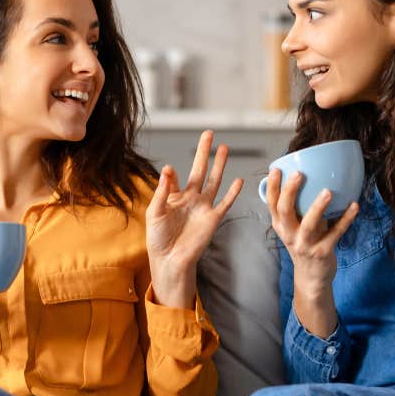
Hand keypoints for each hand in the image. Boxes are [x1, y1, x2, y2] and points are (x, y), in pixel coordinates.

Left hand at [146, 130, 242, 307]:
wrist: (170, 260)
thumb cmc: (158, 239)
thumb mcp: (155, 212)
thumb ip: (162, 191)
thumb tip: (167, 169)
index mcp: (174, 196)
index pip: (175, 177)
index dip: (172, 174)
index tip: (170, 171)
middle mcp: (191, 199)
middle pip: (200, 170)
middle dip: (204, 152)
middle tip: (209, 134)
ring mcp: (203, 207)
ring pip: (214, 181)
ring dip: (219, 165)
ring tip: (224, 148)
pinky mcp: (213, 219)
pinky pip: (225, 203)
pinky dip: (232, 192)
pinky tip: (239, 180)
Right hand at [266, 167, 358, 337]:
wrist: (311, 279)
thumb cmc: (304, 245)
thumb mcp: (294, 228)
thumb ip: (299, 208)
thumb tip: (312, 177)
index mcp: (280, 226)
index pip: (271, 203)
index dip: (273, 186)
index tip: (276, 168)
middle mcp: (289, 234)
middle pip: (284, 211)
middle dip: (290, 191)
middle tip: (299, 174)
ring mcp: (305, 245)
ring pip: (309, 224)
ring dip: (318, 207)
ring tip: (327, 191)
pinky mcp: (322, 252)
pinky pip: (335, 233)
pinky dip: (346, 219)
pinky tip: (354, 205)